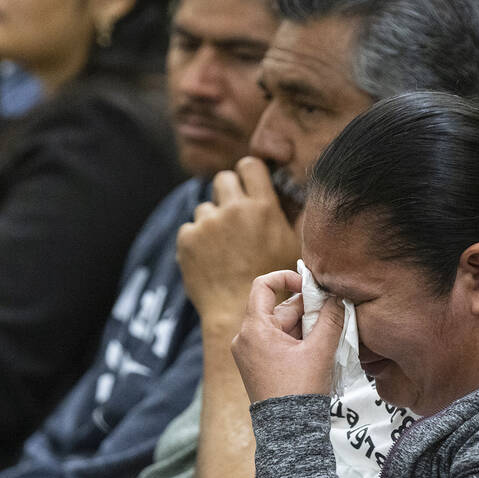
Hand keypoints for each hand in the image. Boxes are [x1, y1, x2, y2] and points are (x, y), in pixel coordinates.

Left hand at [176, 157, 301, 327]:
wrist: (236, 312)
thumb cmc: (270, 282)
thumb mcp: (290, 246)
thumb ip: (284, 216)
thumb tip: (285, 195)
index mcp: (263, 208)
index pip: (250, 165)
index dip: (247, 174)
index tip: (246, 185)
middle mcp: (234, 209)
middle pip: (222, 179)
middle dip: (226, 193)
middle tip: (232, 215)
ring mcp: (208, 223)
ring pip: (205, 208)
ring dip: (212, 222)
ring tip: (223, 249)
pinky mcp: (187, 239)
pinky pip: (190, 228)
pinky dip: (196, 241)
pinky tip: (209, 259)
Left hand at [232, 269, 342, 402]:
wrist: (288, 431)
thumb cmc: (300, 390)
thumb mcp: (320, 350)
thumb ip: (330, 319)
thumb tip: (337, 298)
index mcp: (254, 329)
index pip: (263, 285)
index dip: (287, 278)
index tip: (310, 287)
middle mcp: (245, 338)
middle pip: (278, 309)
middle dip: (306, 310)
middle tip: (332, 317)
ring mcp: (248, 354)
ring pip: (280, 327)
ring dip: (304, 327)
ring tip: (328, 336)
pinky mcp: (256, 366)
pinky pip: (276, 343)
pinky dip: (296, 341)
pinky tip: (317, 349)